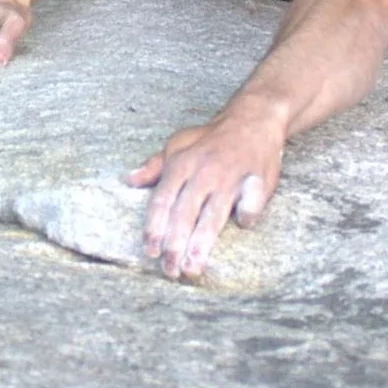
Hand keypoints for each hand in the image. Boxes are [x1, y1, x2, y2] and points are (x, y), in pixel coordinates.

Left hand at [125, 106, 284, 280]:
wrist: (254, 117)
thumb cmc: (212, 138)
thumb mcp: (179, 144)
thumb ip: (155, 166)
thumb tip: (130, 180)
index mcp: (182, 163)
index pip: (162, 201)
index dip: (154, 228)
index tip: (150, 251)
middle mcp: (204, 172)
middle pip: (184, 213)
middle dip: (175, 245)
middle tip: (170, 270)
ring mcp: (231, 177)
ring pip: (213, 216)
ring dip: (201, 244)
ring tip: (193, 267)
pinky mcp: (257, 180)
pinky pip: (251, 204)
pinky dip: (246, 216)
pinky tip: (242, 226)